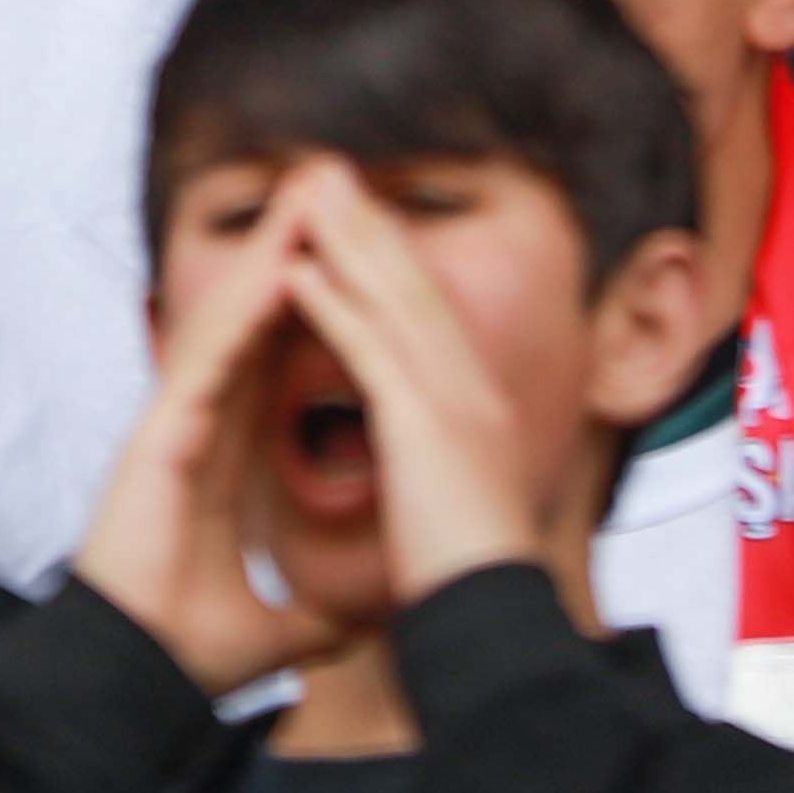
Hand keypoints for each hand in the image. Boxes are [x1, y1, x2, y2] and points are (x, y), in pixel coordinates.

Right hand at [73, 235, 350, 696]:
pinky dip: (243, 310)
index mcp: (222, 460)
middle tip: (328, 184)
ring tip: (310, 191)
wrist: (133, 685)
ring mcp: (173, 425)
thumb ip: (321, 611)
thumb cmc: (185, 653)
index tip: (351, 253)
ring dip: (269, 255)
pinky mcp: (158, 436)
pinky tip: (279, 265)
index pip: (272, 361)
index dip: (308, 303)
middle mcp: (196, 428)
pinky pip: (207, 358)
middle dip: (289, 251)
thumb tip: (369, 618)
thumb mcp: (285, 628)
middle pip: (250, 321)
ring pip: (228, 323)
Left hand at [280, 173, 559, 610]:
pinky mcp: (424, 427)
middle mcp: (475, 393)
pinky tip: (299, 270)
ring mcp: (454, 404)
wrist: (494, 621)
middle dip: (375, 224)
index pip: (434, 315)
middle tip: (334, 172)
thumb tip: (427, 464)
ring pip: (397, 302)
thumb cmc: (473, 582)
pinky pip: (371, 351)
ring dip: (351, 239)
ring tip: (311, 192)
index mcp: (482, 411)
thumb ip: (445, 468)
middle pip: (419, 287)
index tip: (362, 217)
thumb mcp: (463, 504)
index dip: (398, 260)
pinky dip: (335, 305)